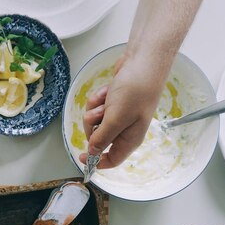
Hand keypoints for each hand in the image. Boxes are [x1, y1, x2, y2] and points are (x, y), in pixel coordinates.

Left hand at [79, 54, 163, 168]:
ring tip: (108, 99)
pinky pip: (96, 106)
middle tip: (100, 114)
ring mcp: (118, 115)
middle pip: (97, 139)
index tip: (82, 157)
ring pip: (94, 121)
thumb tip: (92, 153)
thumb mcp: (116, 118)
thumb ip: (103, 138)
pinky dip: (98, 98)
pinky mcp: (112, 103)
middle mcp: (124, 130)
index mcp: (130, 139)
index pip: (113, 160)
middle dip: (93, 126)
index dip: (97, 161)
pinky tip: (108, 90)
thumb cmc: (135, 91)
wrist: (142, 62)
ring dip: (96, 109)